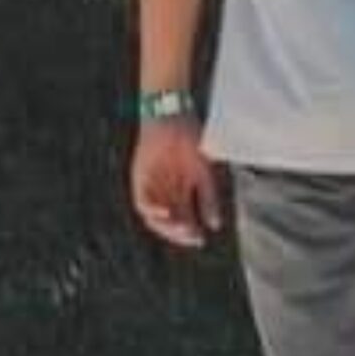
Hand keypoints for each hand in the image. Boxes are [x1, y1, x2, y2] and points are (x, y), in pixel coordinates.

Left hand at [130, 121, 223, 249]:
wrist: (172, 116)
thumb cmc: (190, 138)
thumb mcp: (204, 170)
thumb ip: (208, 197)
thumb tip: (215, 224)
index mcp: (180, 191)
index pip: (184, 219)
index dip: (191, 231)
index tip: (202, 239)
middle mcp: (164, 193)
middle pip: (170, 222)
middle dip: (180, 232)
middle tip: (192, 237)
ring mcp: (151, 187)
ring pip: (155, 217)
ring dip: (166, 226)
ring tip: (181, 228)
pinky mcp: (139, 180)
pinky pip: (142, 202)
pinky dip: (152, 210)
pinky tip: (164, 212)